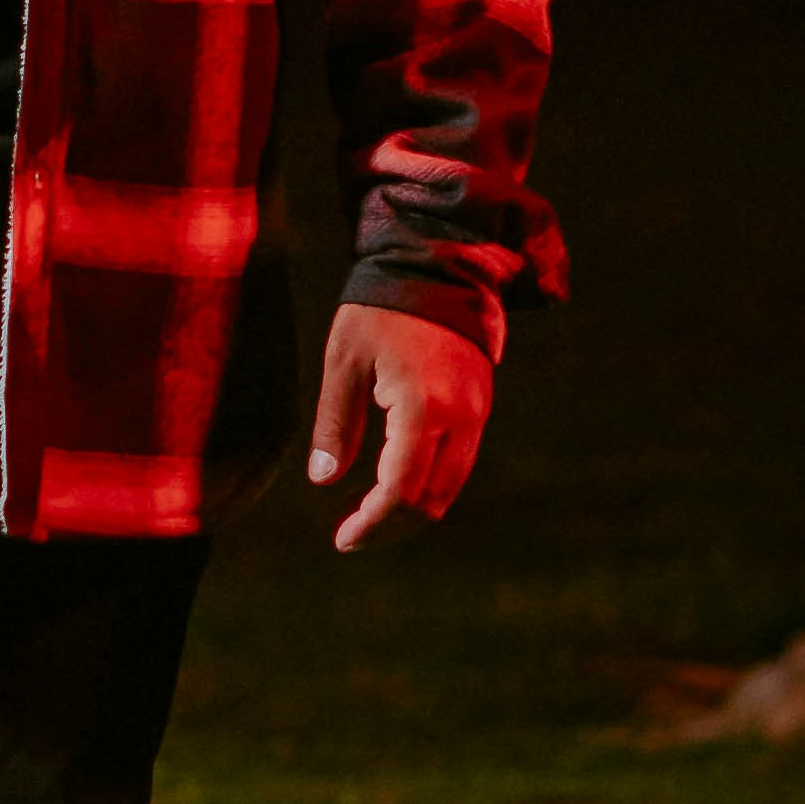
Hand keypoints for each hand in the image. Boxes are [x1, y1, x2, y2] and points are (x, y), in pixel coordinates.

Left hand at [306, 303, 492, 551]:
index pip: (401, 492)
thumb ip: (336, 424)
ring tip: (367, 513)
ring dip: (411, 511)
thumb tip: (325, 480)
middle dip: (391, 527)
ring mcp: (476, 415)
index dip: (372, 524)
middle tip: (351, 533)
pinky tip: (393, 482)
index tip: (343, 539)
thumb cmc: (382, 308)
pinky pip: (457, 465)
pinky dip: (427, 486)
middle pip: (432, 503)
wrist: (439, 264)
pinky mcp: (479, 408)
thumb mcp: (344, 360)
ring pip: (449, 489)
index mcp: (423, 409)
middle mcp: (460, 420)